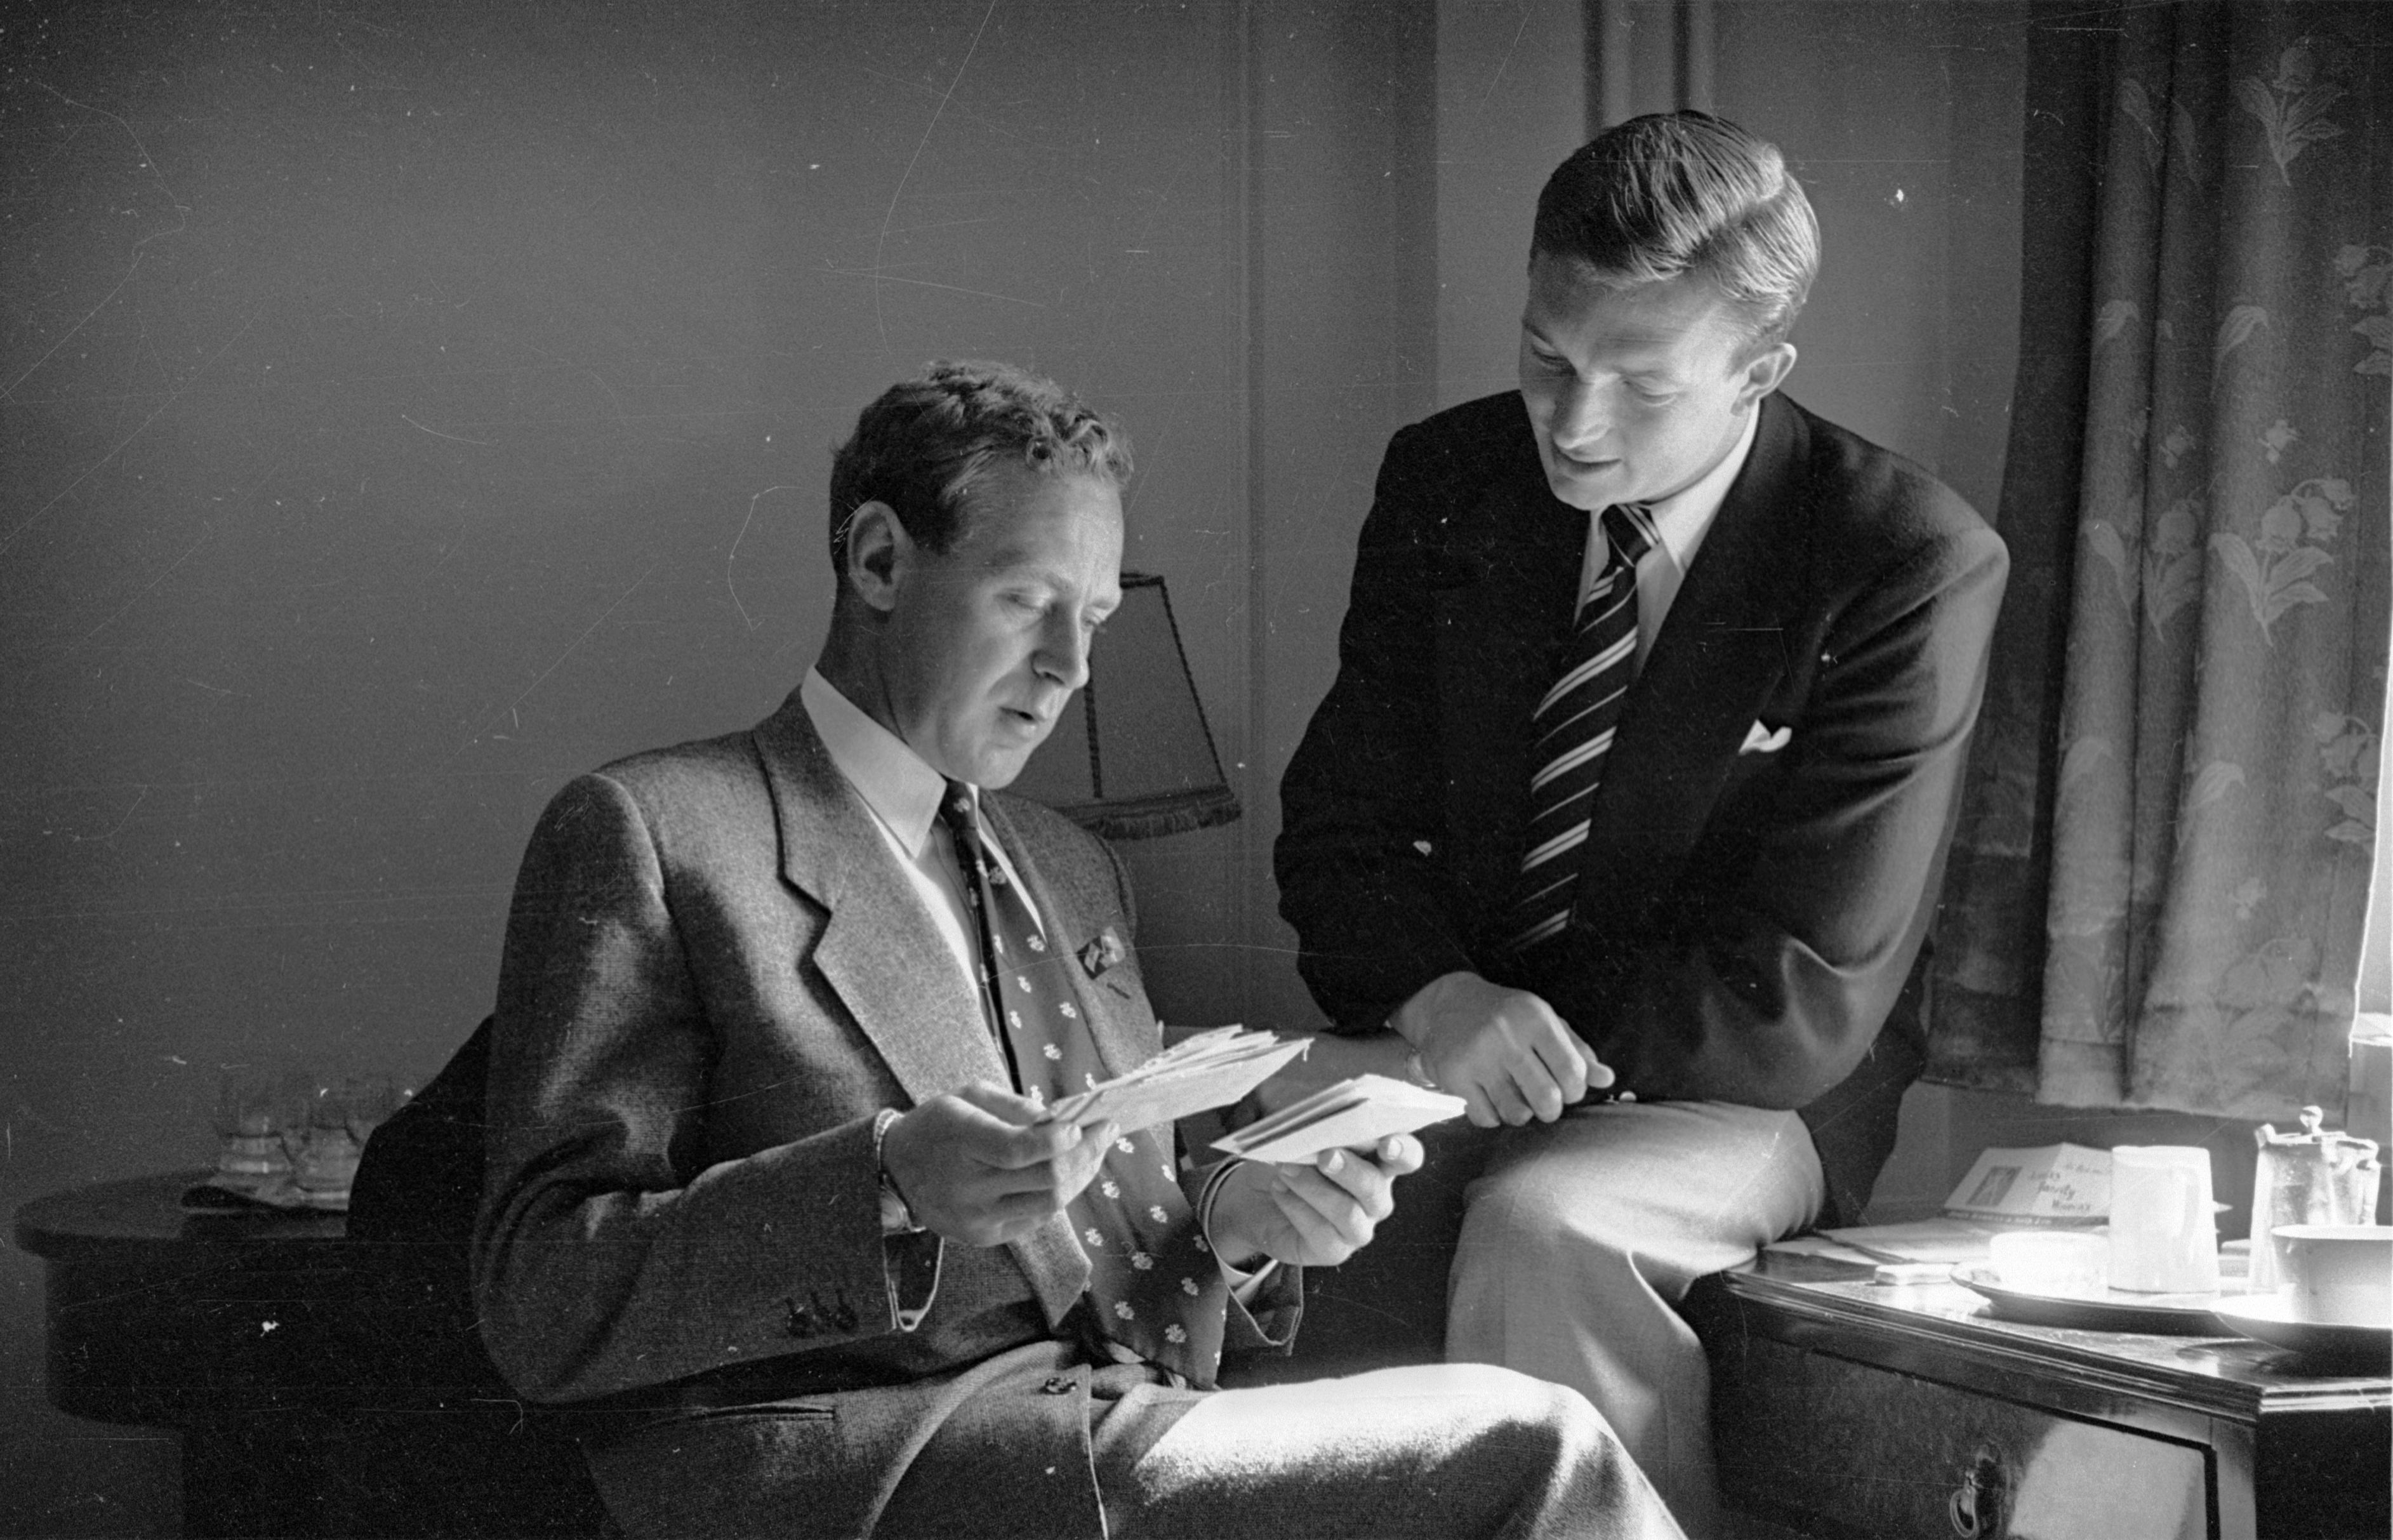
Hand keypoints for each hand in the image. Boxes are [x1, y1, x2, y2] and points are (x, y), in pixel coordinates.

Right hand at [877, 1083, 1116, 1247]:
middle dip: (1086, 1155)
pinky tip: (1067, 1174)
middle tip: (1107, 1133)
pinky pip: (1035, 1217)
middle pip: (1045, 1180)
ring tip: (1094, 1153)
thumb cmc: (940, 1124)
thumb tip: (1065, 1121)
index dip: (1058, 1141)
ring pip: (1049, 1204)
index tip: (1083, 1126)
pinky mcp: (983, 1237)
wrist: (895, 1170)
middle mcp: (966, 1187)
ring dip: (1080, 1178)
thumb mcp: (969, 1096)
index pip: (1018, 1150)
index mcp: (960, 1141)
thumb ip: (1017, 1106)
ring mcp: (975, 1218)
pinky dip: (1058, 1194)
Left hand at [1205, 1134, 1423, 1269]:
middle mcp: (1375, 1198)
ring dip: (1314, 1189)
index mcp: (1378, 1162)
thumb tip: (1319, 1113)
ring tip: (1286, 1169)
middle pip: (1375, 1188)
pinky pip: (1322, 1234)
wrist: (1255, 1196)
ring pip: (1348, 1214)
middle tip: (1324, 1156)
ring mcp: (1358, 1228)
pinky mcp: (1333, 1250)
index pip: (1407, 1157)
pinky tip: (1280, 1190)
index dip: (1403, 1151)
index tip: (1387, 1144)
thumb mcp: (1301, 1131)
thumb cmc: (1289, 1156)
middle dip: (1350, 1171)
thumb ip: (1319, 1121)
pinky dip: (1296, 1208)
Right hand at [1393, 971, 1612, 1127]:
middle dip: (1551, 1110)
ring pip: (1516, 1113)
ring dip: (1521, 1114)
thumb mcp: (1544, 1022)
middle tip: (1544, 1104)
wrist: (1450, 1003)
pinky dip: (1492, 1116)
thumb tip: (1607, 1080)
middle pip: (1547, 1099)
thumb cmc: (1508, 1016)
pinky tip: (1489, 1099)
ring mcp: (1478, 1056)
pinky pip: (1485, 1117)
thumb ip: (1577, 1051)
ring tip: (1516, 1099)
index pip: (1572, 1072)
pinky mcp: (1454, 1074)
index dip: (1575, 1091)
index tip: (1566, 1090)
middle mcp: (1506, 1035)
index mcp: (1535, 1019)